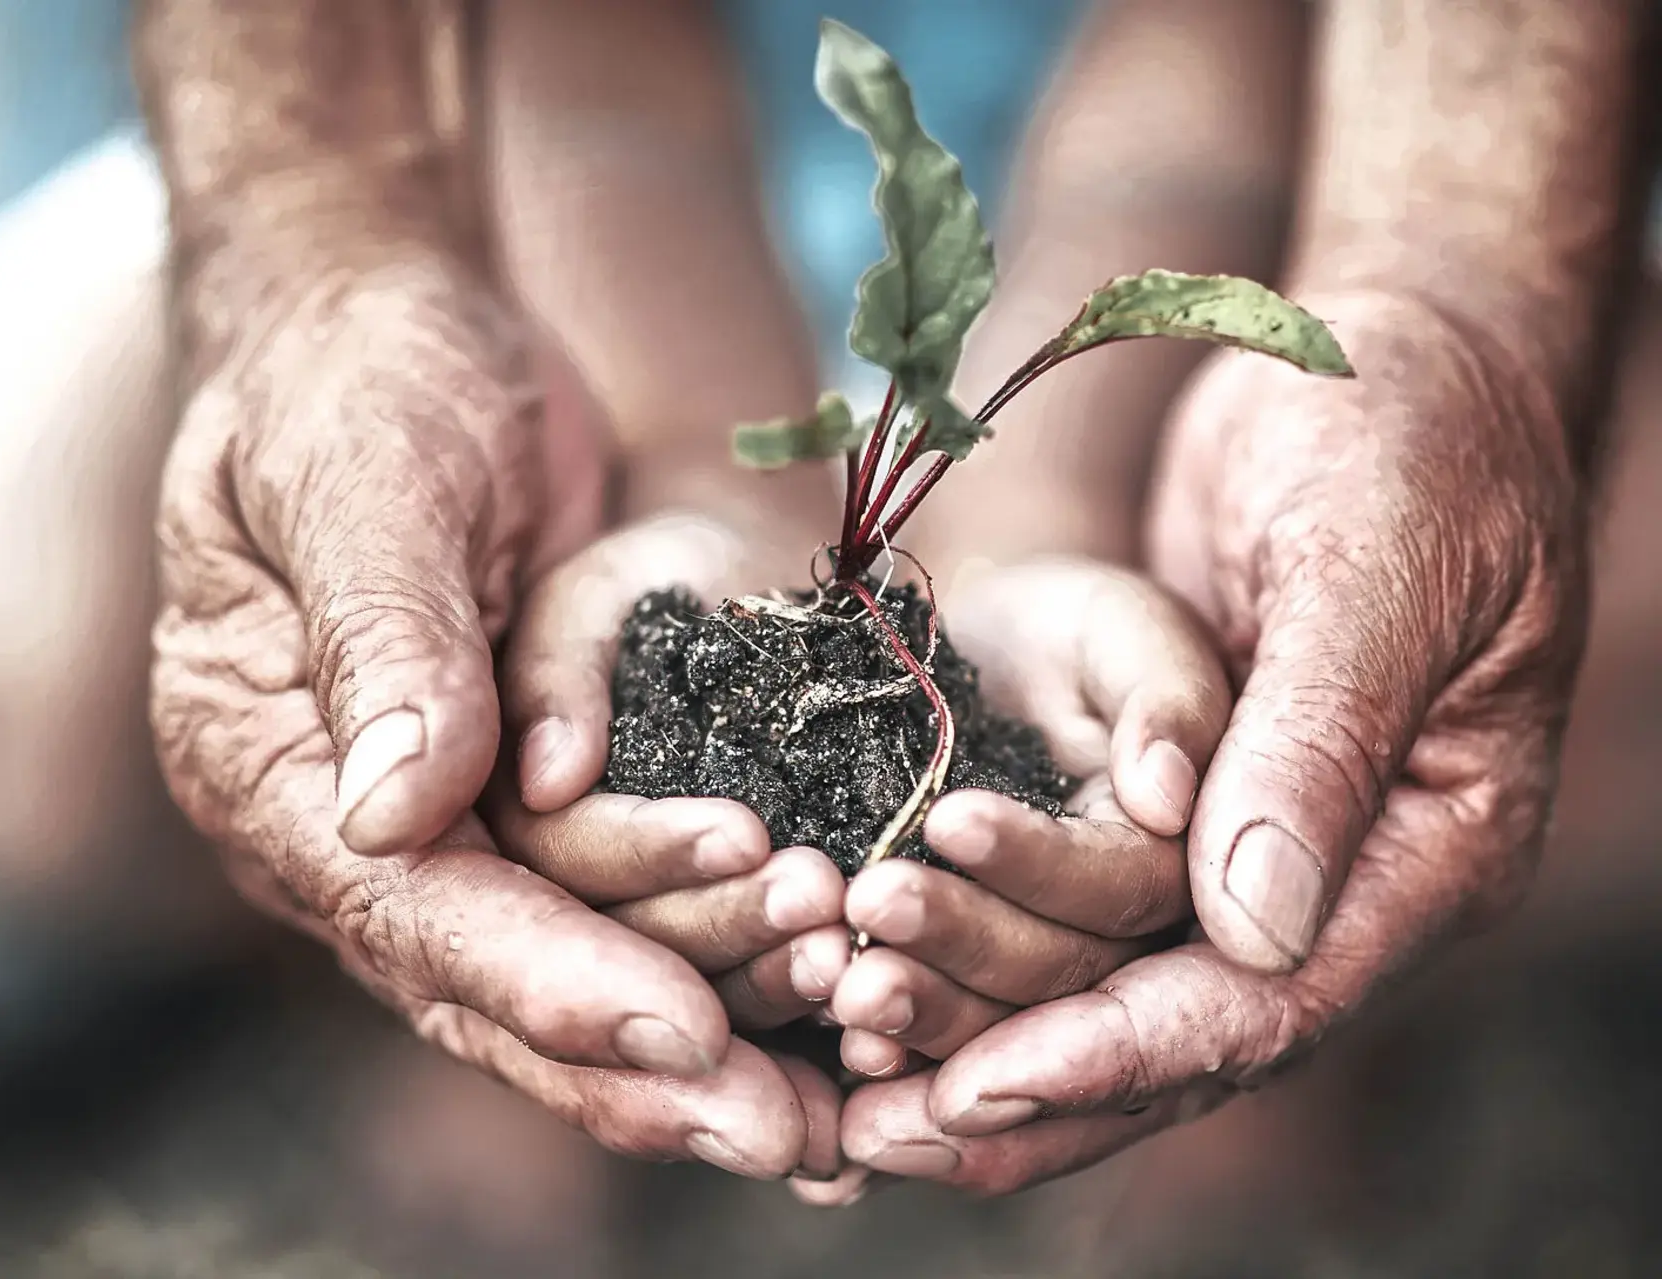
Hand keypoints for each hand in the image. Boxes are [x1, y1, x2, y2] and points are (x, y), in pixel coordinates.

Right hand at [149, 254, 825, 1178]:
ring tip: (839, 1099)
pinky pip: (614, 913)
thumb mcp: (364, 476)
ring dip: (702, 1033)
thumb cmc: (359, 376)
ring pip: (564, 974)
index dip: (548, 980)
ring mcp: (434, 825)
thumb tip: (395, 817)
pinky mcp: (520, 801)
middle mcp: (342, 831)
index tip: (683, 1036)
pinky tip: (816, 1025)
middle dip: (641, 1065)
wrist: (388, 328)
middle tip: (792, 1137)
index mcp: (266, 766)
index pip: (412, 910)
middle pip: (491, 988)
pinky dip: (711, 968)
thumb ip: (384, 638)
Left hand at [841, 290, 1585, 1193]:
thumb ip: (1318, 744)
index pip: (1267, 1003)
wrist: (1379, 359)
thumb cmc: (1408, 432)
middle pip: (1177, 1035)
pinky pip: (1074, 914)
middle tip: (873, 1120)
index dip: (1119, 1052)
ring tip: (843, 1067)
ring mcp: (1254, 848)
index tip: (981, 1085)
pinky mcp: (1171, 810)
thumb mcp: (1375, 569)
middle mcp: (1342, 881)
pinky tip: (871, 992)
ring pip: (1110, 990)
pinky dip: (980, 955)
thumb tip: (1249, 934)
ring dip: (980, 1028)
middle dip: (1023, 1072)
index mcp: (1430, 849)